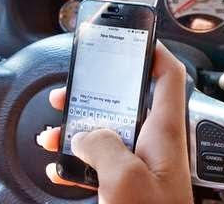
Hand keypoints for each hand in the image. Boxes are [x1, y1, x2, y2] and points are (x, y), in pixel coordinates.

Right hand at [36, 42, 192, 203]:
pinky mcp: (129, 185)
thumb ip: (104, 146)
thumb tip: (84, 136)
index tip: (134, 37)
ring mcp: (142, 164)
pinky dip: (79, 160)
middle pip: (127, 101)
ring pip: (109, 132)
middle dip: (95, 94)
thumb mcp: (125, 178)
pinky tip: (62, 164)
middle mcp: (155, 144)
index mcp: (164, 133)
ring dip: (80, 129)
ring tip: (55, 133)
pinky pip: (102, 162)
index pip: (169, 76)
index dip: (155, 51)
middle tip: (70, 91)